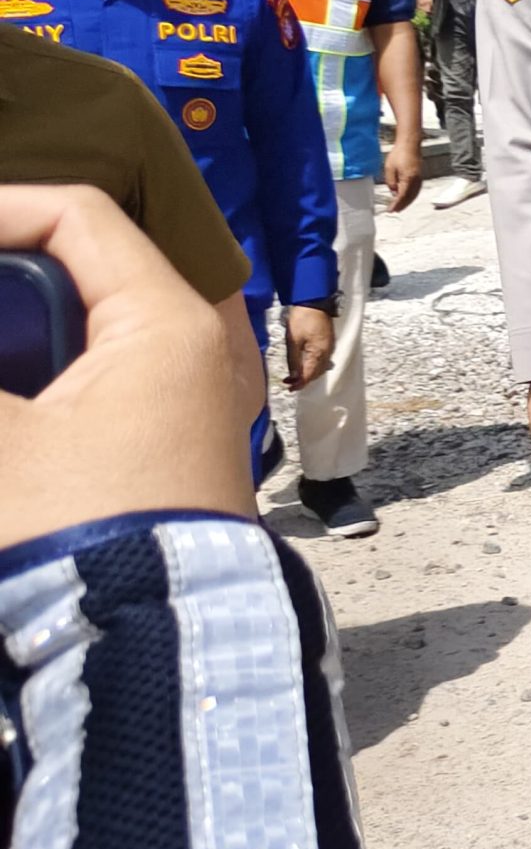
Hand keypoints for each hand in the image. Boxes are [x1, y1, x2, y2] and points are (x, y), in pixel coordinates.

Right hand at [0, 184, 254, 548]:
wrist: (155, 640)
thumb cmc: (82, 530)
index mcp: (168, 320)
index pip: (82, 216)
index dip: (1, 208)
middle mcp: (193, 345)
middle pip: (82, 267)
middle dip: (8, 282)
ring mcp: (185, 395)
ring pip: (85, 326)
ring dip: (22, 335)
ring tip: (0, 361)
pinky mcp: (164, 443)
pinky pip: (95, 379)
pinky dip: (41, 380)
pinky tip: (12, 403)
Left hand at [282, 305, 333, 389]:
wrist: (314, 302)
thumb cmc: (302, 319)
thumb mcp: (293, 341)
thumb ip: (293, 361)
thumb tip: (294, 377)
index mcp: (319, 353)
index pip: (309, 374)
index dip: (299, 384)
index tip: (289, 389)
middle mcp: (327, 353)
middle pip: (316, 373)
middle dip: (304, 380)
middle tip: (290, 383)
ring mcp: (330, 348)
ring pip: (320, 368)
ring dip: (309, 373)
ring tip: (295, 376)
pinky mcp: (328, 343)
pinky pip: (323, 360)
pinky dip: (314, 365)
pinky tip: (305, 364)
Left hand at [383, 139, 422, 212]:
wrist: (410, 145)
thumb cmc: (399, 154)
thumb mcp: (389, 168)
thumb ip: (391, 182)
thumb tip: (394, 192)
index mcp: (408, 179)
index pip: (401, 196)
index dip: (396, 204)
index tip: (390, 210)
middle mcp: (416, 181)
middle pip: (409, 198)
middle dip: (402, 205)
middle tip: (394, 210)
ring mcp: (419, 179)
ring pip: (414, 195)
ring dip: (407, 202)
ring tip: (400, 206)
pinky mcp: (420, 176)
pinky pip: (416, 190)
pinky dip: (411, 196)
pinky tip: (407, 197)